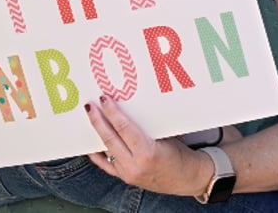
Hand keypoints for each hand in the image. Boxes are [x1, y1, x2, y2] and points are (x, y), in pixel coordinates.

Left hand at [86, 95, 212, 196]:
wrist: (188, 178)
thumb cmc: (180, 154)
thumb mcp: (166, 136)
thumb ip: (147, 125)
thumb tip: (128, 107)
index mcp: (147, 152)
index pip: (123, 127)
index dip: (111, 112)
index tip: (104, 99)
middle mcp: (134, 165)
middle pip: (110, 138)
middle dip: (97, 120)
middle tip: (90, 105)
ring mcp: (128, 173)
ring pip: (106, 150)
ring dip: (96, 133)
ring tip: (90, 118)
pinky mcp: (125, 178)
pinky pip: (106, 165)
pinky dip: (97, 153)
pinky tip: (91, 143)